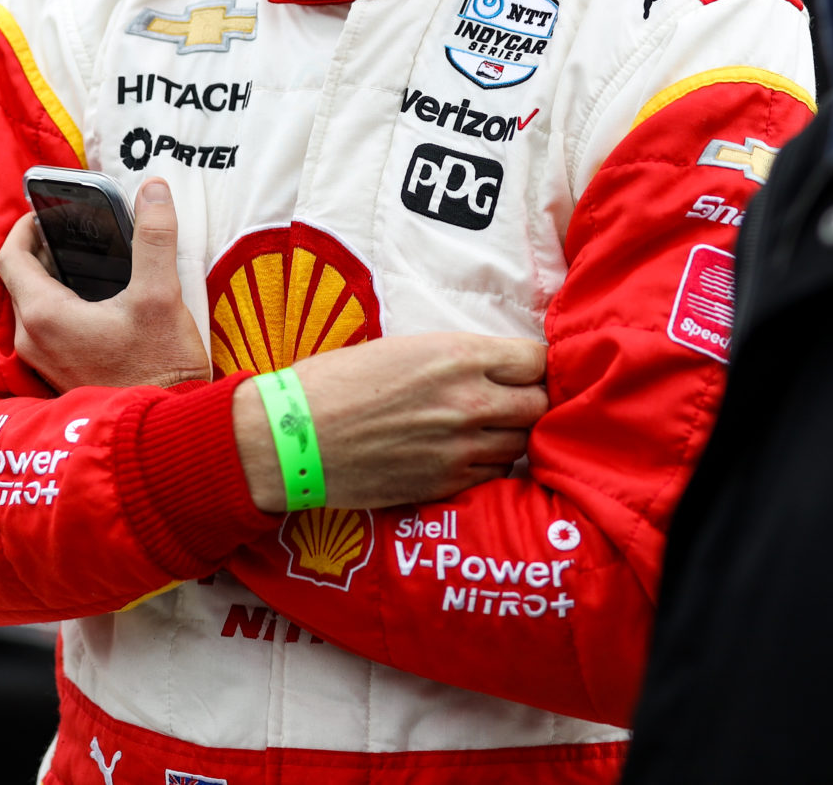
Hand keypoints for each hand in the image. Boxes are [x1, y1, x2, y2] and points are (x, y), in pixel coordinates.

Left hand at [0, 179, 212, 391]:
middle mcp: (32, 340)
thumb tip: (154, 190)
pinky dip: (60, 306)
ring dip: (51, 279)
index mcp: (44, 315)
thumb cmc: (159, 368)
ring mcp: (43, 361)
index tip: (46, 212)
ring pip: (32, 305)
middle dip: (42, 250)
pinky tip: (96, 302)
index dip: (24, 227)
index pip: (11, 257)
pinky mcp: (58, 374)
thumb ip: (155, 237)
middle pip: (20, 280)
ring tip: (88, 263)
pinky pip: (45, 329)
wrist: (163, 431)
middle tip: (74, 232)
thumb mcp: (161, 294)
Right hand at [233, 333, 548, 511]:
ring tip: (485, 431)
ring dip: (511, 437)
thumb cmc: (339, 382)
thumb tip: (496, 367)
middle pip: (540, 406)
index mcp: (459, 356)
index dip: (534, 366)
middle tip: (513, 402)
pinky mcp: (445, 486)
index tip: (524, 371)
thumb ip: (459, 358)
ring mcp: (460, 449)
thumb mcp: (406, 347)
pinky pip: (493, 477)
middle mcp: (469, 403)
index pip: (537, 361)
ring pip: (521, 446)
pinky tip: (465, 457)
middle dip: (532, 403)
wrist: (293, 438)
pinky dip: (488, 467)